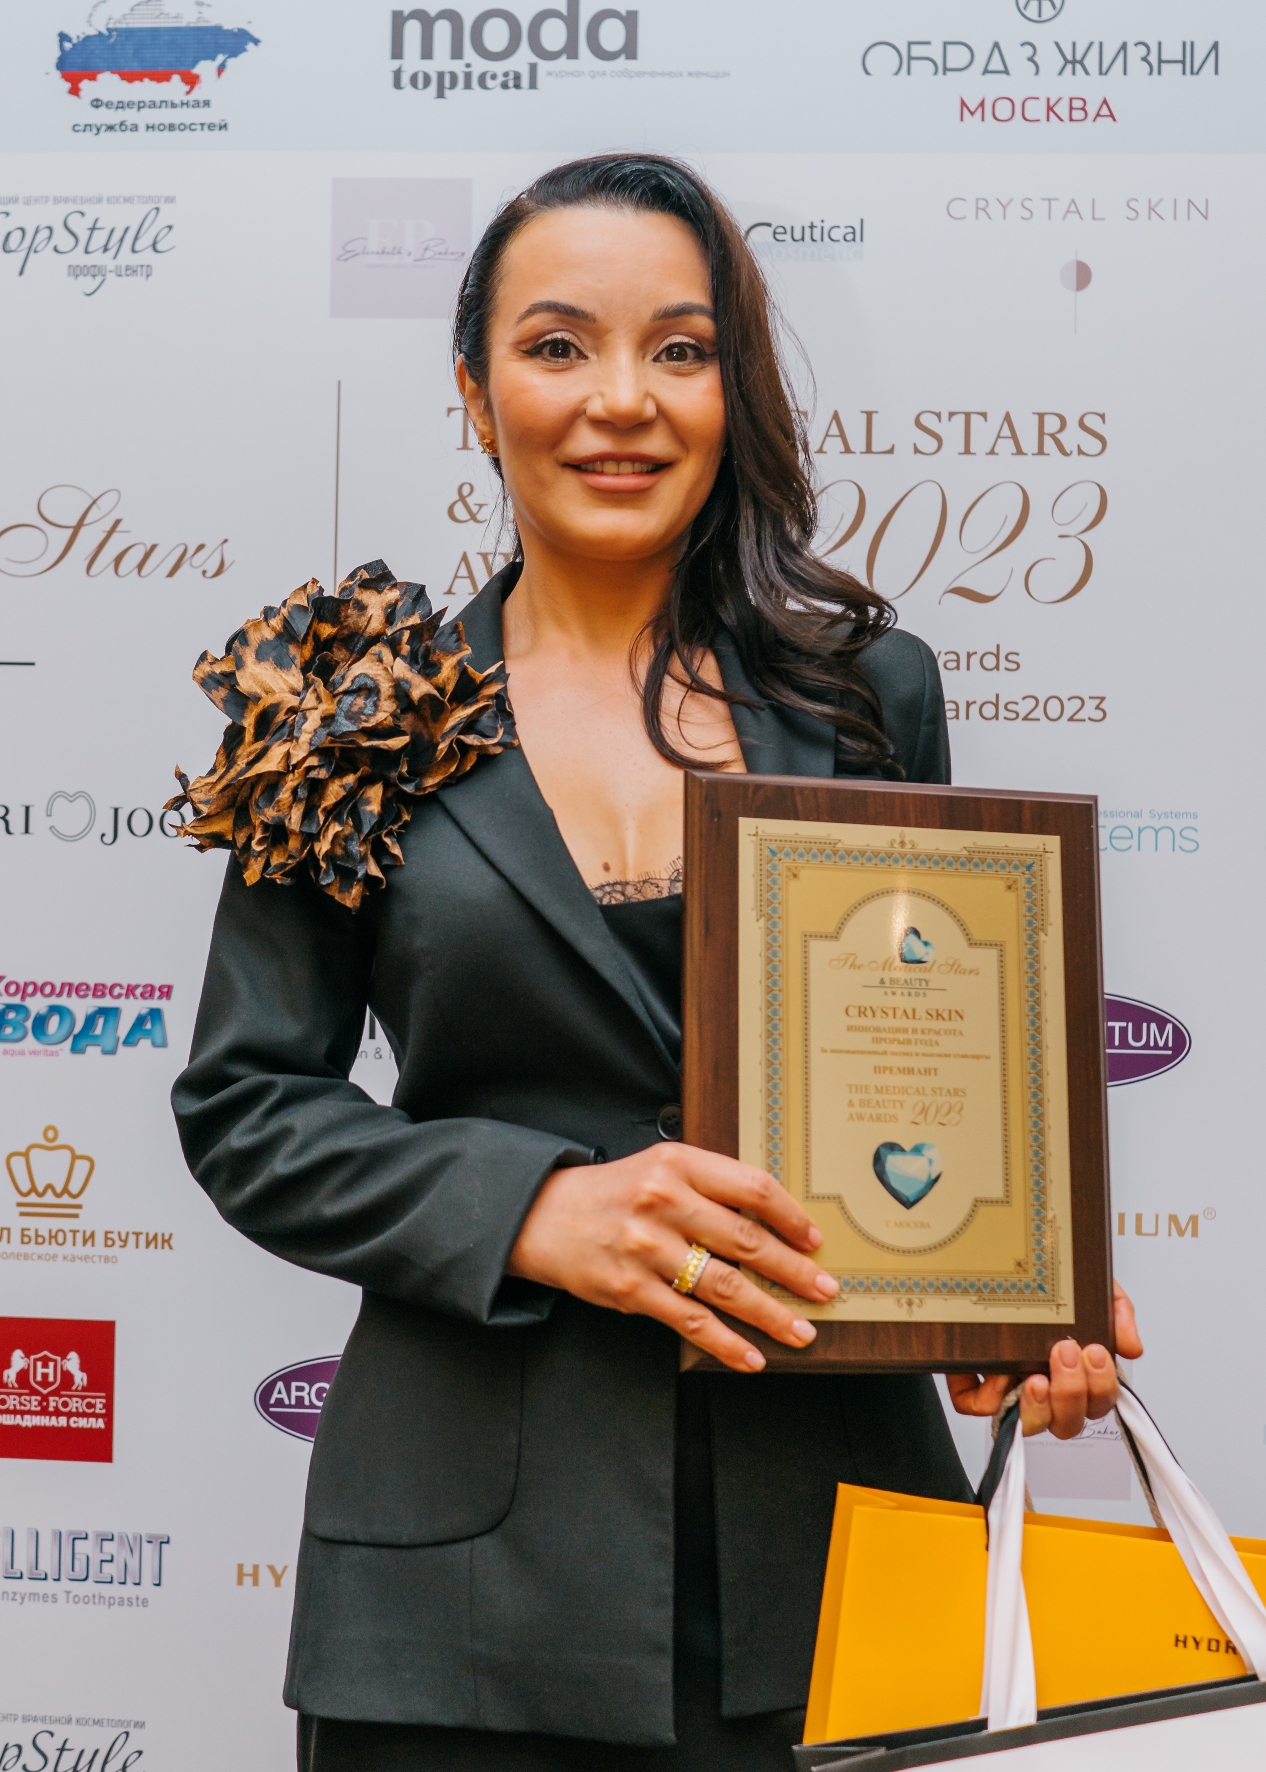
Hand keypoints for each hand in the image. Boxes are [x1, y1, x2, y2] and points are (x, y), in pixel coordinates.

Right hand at [507, 1143, 839, 1372]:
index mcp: (678, 1163)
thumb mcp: (661, 1168)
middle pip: (747, 1241)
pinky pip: (691, 1322)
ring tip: (801, 1330)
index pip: (752, 1188)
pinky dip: (727, 1343)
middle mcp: (664, 1202)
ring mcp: (647, 1248)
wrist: (544, 1216)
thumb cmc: (615, 1192)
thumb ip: (710, 1187)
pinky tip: (751, 1356)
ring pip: (725, 1287)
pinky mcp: (631, 1289)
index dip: (791, 1217)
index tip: (816, 1240)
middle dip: (794, 1271)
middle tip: (825, 1290)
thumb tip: (774, 1225)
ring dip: (771, 1313)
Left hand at [945, 1283, 1143, 1438]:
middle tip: (1065, 1353)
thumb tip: (1132, 1348)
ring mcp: (1011, 1386)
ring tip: (1035, 1377)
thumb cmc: (1044, 1283)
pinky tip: (998, 1375)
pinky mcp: (975, 1380)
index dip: (1101, 1387)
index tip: (1095, 1352)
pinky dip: (988, 1398)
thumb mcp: (1087, 1286)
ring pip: (1032, 1424)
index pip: (1097, 1401)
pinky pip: (978, 1406)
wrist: (994, 1257)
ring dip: (1039, 1406)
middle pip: (1069, 1422)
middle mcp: (1045, 1384)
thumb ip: (1116, 1312)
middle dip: (1072, 1392)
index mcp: (1074, 1369)